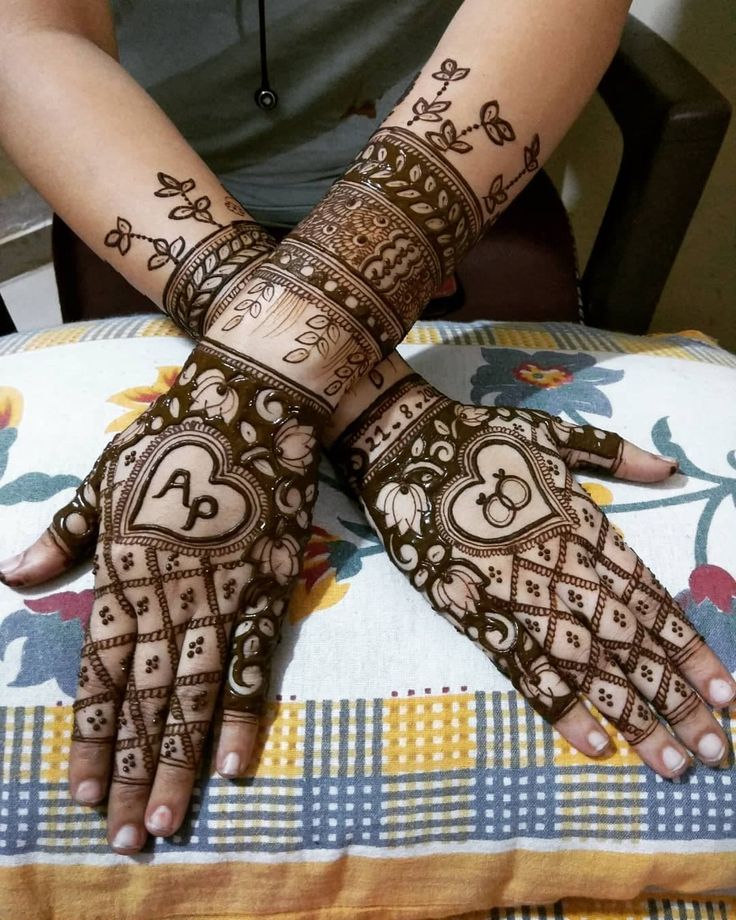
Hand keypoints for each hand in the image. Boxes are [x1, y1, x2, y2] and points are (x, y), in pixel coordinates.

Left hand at [0, 340, 326, 850]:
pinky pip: (253, 656)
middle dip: (129, 769)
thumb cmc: (173, 434)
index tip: (79, 791)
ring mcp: (218, 591)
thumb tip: (9, 576)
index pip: (97, 671)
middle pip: (143, 696)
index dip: (89, 733)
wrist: (251, 397)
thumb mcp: (102, 474)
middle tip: (124, 838)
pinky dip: (242, 710)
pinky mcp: (268, 583)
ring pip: (192, 691)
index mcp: (121, 570)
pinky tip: (234, 762)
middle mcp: (165, 594)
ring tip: (165, 818)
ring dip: (176, 758)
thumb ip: (65, 532)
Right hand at [328, 373, 734, 777]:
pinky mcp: (473, 609)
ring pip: (586, 661)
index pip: (650, 599)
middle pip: (629, 641)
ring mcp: (517, 591)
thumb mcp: (554, 433)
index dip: (689, 648)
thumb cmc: (480, 438)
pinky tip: (593, 743)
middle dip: (674, 696)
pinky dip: (557, 704)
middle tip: (714, 749)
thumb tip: (672, 468)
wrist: (405, 444)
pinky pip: (522, 664)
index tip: (727, 692)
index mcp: (583, 526)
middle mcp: (560, 566)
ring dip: (630, 714)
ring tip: (670, 763)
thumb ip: (615, 454)